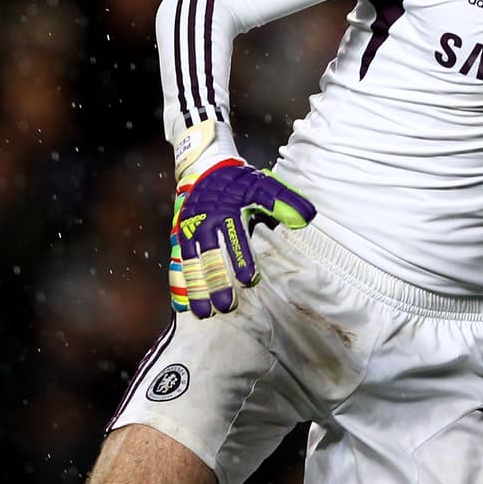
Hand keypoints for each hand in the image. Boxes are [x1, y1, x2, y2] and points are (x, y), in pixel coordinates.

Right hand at [168, 161, 316, 317]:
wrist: (204, 170)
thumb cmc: (239, 183)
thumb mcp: (263, 186)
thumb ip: (284, 202)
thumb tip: (306, 218)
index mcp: (225, 212)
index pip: (234, 239)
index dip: (241, 260)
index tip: (248, 280)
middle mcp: (204, 224)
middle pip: (210, 257)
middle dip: (217, 282)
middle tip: (226, 305)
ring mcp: (188, 234)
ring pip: (190, 265)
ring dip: (197, 289)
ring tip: (203, 313)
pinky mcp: (178, 240)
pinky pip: (176, 265)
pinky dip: (178, 285)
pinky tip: (183, 305)